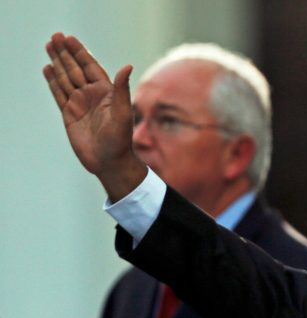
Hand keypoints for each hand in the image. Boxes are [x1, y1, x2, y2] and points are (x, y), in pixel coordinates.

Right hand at [43, 32, 146, 200]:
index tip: (69, 38)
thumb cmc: (120, 140)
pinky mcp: (69, 114)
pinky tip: (48, 69)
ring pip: (66, 78)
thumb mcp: (122, 113)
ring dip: (58, 62)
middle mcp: (92, 95)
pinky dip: (53, 81)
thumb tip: (127, 66)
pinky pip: (59, 93)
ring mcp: (80, 104)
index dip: (80, 52)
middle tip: (55, 36)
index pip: (90, 66)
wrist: (109, 162)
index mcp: (106, 92)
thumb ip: (121, 89)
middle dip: (66, 52)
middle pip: (76, 68)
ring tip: (49, 46)